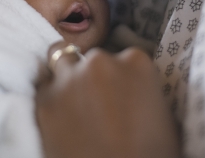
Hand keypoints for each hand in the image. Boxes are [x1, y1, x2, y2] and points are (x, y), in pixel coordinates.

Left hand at [35, 41, 180, 157]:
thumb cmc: (151, 155)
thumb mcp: (162, 113)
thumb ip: (142, 88)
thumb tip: (130, 89)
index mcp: (136, 62)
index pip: (124, 56)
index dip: (121, 76)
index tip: (120, 93)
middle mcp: (101, 61)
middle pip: (92, 57)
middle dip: (94, 74)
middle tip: (97, 101)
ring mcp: (70, 78)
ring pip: (60, 58)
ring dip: (66, 73)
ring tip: (71, 97)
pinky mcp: (45, 100)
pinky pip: (42, 86)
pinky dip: (49, 95)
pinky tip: (58, 114)